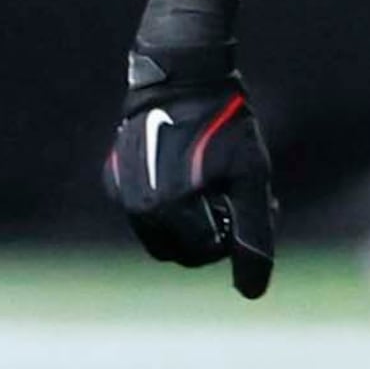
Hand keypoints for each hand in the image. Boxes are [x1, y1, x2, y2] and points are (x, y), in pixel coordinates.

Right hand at [106, 0, 277, 298]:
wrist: (183, 74)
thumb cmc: (226, 125)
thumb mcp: (251, 178)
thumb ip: (255, 234)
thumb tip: (252, 293)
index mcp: (168, 208)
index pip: (207, 254)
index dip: (235, 234)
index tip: (252, 202)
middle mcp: (137, 206)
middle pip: (182, 252)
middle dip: (213, 234)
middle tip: (234, 196)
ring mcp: (121, 192)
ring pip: (162, 238)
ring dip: (190, 224)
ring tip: (214, 188)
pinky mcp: (114, 179)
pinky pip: (146, 214)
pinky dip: (170, 207)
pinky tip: (189, 175)